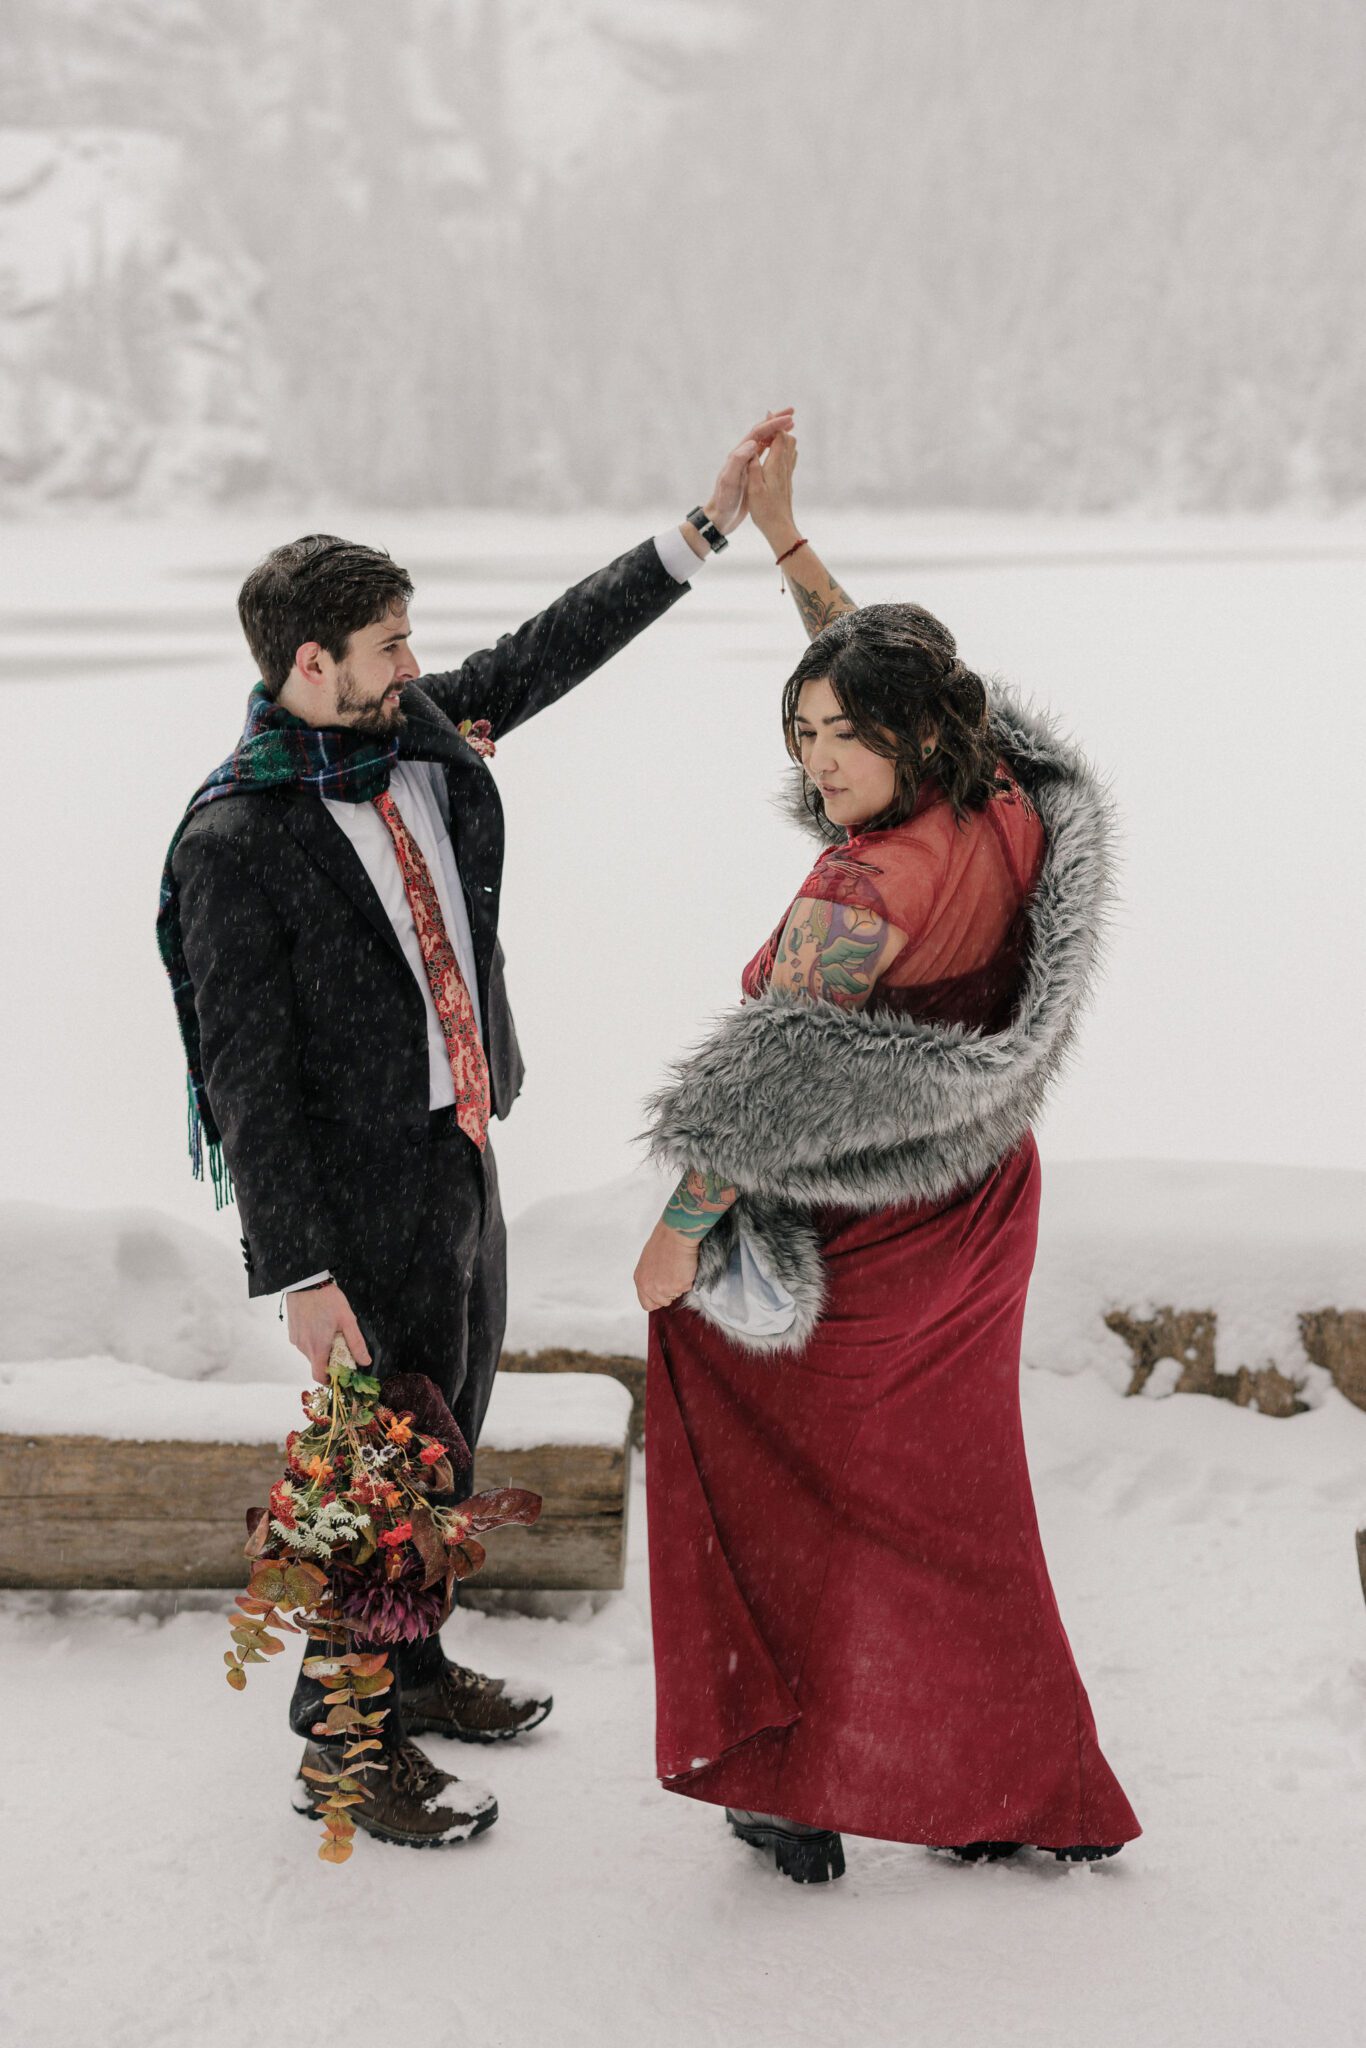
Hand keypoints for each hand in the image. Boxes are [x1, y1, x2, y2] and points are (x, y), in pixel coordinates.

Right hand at [285, 1280, 372, 1383]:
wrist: (306, 1282)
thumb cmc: (327, 1299)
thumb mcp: (347, 1320)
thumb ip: (356, 1343)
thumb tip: (365, 1361)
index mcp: (317, 1347)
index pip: (319, 1376)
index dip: (330, 1379)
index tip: (340, 1373)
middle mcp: (303, 1346)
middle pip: (317, 1363)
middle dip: (330, 1359)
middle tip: (340, 1344)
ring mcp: (296, 1339)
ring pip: (310, 1352)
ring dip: (321, 1348)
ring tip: (330, 1330)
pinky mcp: (292, 1331)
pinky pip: (304, 1342)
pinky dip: (313, 1339)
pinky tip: (320, 1324)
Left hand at [633, 1219, 701, 1311]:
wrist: (675, 1235)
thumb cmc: (663, 1241)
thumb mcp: (647, 1262)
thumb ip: (650, 1278)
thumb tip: (657, 1286)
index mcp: (641, 1281)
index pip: (647, 1304)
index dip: (657, 1300)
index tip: (663, 1293)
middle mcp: (651, 1288)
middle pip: (663, 1302)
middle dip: (669, 1292)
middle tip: (673, 1275)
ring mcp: (665, 1289)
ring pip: (676, 1295)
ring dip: (679, 1285)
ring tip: (678, 1268)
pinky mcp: (680, 1286)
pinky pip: (687, 1288)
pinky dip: (688, 1279)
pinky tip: (684, 1266)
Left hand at [700, 407, 795, 538]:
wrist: (719, 517)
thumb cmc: (724, 501)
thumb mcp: (729, 481)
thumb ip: (738, 461)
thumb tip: (752, 443)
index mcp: (738, 455)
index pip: (757, 433)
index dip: (773, 424)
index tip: (789, 419)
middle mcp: (742, 455)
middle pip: (760, 432)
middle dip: (775, 421)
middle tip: (792, 413)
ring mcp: (747, 463)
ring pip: (764, 441)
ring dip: (776, 431)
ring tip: (791, 425)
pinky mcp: (751, 472)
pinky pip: (765, 453)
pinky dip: (774, 445)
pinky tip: (782, 446)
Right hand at [745, 429, 799, 552]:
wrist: (780, 528)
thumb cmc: (765, 511)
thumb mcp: (754, 488)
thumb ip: (754, 466)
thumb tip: (753, 446)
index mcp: (775, 465)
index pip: (779, 437)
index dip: (774, 423)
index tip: (768, 412)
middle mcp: (785, 467)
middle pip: (788, 440)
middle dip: (780, 428)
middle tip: (772, 419)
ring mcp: (788, 475)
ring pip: (791, 449)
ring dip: (783, 438)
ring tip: (774, 433)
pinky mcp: (788, 482)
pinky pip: (790, 459)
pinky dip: (784, 450)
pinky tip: (777, 454)